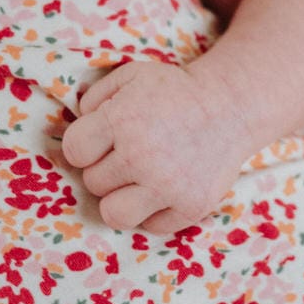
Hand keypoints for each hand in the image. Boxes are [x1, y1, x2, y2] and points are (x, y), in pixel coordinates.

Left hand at [61, 60, 252, 233]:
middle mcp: (142, 156)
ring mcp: (168, 185)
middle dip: (106, 169)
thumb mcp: (131, 76)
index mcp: (122, 120)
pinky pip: (151, 227)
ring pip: (114, 215)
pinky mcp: (191, 207)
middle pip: (93, 183)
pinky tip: (165, 190)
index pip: (74, 152)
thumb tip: (77, 127)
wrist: (229, 106)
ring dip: (121, 200)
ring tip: (137, 183)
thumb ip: (94, 98)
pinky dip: (155, 212)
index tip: (101, 142)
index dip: (83, 147)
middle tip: (130, 155)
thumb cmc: (174, 92)